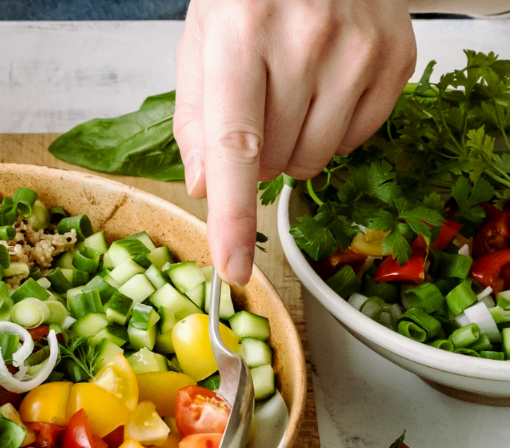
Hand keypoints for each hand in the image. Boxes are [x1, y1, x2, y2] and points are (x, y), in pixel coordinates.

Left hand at [174, 0, 415, 284]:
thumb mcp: (201, 43)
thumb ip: (194, 117)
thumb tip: (203, 187)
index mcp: (240, 37)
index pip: (234, 147)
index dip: (233, 217)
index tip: (231, 267)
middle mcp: (305, 42)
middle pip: (275, 161)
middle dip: (255, 159)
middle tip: (254, 111)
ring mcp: (359, 50)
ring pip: (315, 160)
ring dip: (293, 149)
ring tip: (288, 97)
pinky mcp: (397, 58)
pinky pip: (357, 140)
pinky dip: (332, 132)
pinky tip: (323, 89)